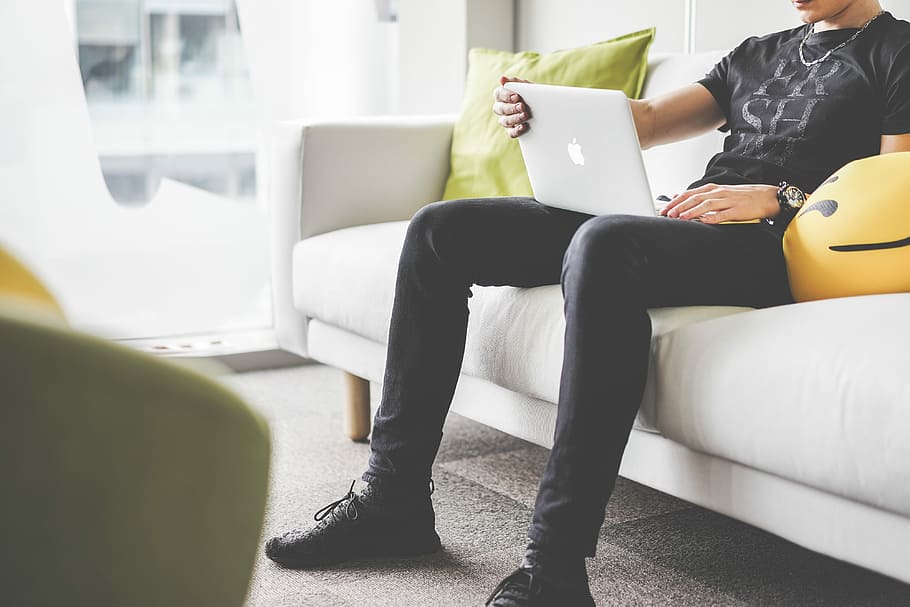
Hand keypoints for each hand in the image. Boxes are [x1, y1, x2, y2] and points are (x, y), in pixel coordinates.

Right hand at [493, 75, 532, 137]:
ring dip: (515, 118)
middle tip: (522, 106)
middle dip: (512, 108)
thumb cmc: (531, 94)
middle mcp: (500, 108)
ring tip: (525, 115)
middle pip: (500, 109)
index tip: (517, 96)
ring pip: (504, 121)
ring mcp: (505, 120)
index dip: (506, 96)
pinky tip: (524, 126)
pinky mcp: (512, 130)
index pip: (498, 94)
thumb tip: (502, 79)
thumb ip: (515, 82)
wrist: (544, 107)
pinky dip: (516, 131)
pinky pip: (511, 133)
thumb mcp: (526, 86)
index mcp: (501, 95)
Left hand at [659, 183, 779, 222]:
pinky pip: (723, 214)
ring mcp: (728, 201)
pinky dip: (712, 217)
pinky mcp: (738, 210)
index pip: (690, 193)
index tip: (664, 208)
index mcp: (713, 189)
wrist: (768, 197)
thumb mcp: (719, 192)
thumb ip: (700, 194)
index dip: (676, 201)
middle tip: (668, 214)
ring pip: (707, 205)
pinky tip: (703, 221)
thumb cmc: (743, 196)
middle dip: (680, 206)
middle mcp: (719, 193)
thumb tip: (680, 194)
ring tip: (681, 217)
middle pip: (695, 198)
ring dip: (692, 211)